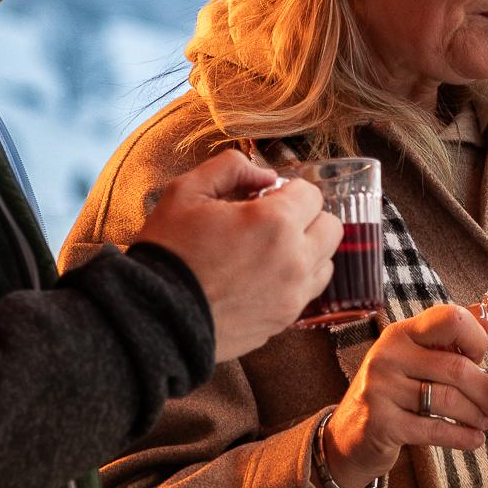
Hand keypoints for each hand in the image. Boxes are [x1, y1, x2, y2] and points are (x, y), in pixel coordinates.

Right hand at [130, 149, 341, 361]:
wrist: (156, 316)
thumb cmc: (169, 253)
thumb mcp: (187, 192)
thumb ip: (230, 167)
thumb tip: (263, 174)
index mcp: (275, 223)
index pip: (311, 194)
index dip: (288, 190)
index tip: (265, 198)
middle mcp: (294, 259)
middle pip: (330, 227)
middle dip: (306, 218)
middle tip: (272, 222)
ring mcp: (293, 294)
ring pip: (326, 261)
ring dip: (307, 250)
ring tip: (269, 251)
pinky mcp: (285, 319)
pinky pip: (309, 292)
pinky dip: (297, 280)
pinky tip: (265, 276)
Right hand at [320, 303, 487, 487]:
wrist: (347, 436)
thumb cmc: (391, 395)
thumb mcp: (411, 360)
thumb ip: (445, 342)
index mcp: (401, 333)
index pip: (450, 319)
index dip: (478, 340)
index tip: (487, 362)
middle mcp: (388, 355)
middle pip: (456, 368)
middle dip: (486, 391)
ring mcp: (381, 388)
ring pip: (449, 400)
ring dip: (476, 416)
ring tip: (485, 423)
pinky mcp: (382, 423)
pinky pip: (435, 428)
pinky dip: (461, 436)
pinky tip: (473, 440)